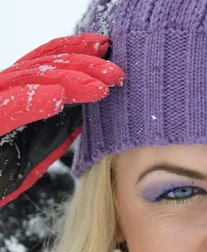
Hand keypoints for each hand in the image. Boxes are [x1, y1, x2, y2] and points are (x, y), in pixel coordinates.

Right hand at [0, 33, 124, 207]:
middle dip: (84, 65)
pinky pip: (6, 108)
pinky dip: (32, 100)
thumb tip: (92, 115)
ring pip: (31, 79)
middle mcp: (5, 91)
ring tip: (99, 88)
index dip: (77, 52)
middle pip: (44, 65)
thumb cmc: (2, 170)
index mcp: (18, 93)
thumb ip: (61, 128)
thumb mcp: (38, 149)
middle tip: (116, 73)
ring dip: (70, 81)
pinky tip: (57, 97)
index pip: (48, 63)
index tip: (107, 48)